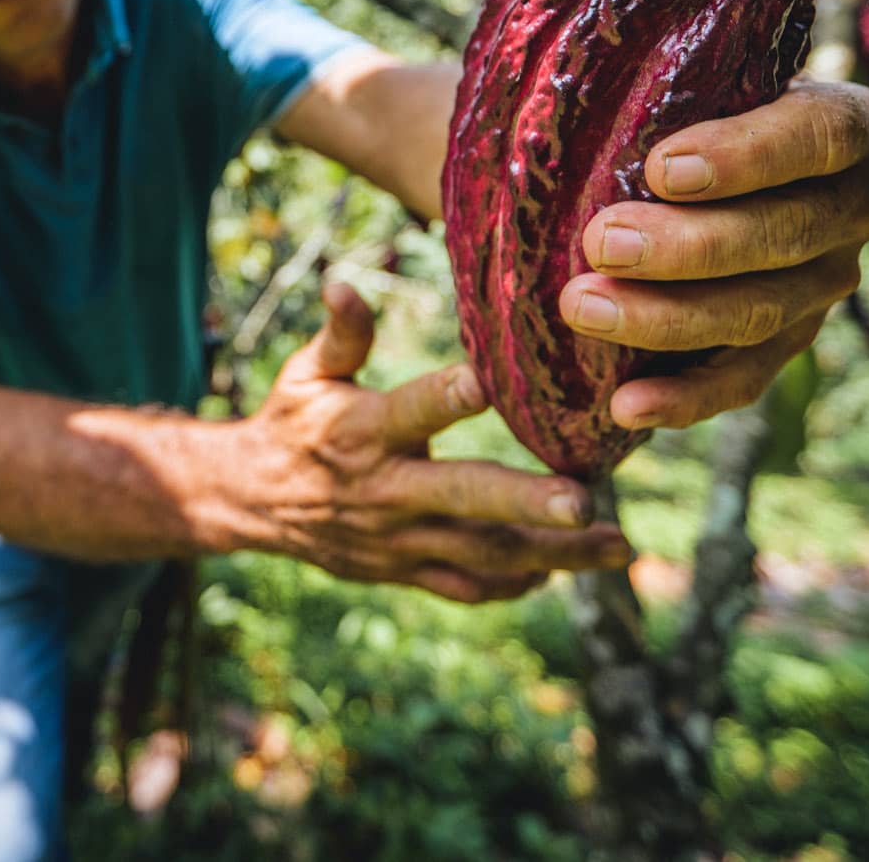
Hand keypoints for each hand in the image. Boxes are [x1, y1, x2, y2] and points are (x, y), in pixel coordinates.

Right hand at [241, 283, 631, 602]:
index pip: (412, 411)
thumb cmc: (294, 421)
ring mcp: (398, 539)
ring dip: (553, 553)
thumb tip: (344, 282)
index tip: (494, 382)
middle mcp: (385, 490)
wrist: (253, 502)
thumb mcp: (307, 372)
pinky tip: (568, 569)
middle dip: (524, 502)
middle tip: (584, 501)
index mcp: (362, 431)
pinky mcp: (404, 569)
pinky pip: (468, 586)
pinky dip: (517, 584)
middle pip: (462, 498)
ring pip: (482, 553)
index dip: (449, 397)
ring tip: (616, 546)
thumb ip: (341, 333)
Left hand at [560, 79, 868, 430]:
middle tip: (601, 241)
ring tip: (584, 306)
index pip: (818, 136)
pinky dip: (683, 398)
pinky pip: (743, 379)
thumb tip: (562, 58)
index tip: (661, 166)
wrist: (665, 160)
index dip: (748, 157)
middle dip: (689, 247)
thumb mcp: (681, 65)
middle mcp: (854, 208)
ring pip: (762, 311)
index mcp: (846, 124)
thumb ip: (657, 61)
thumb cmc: (671, 94)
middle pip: (787, 235)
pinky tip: (626, 408)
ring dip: (669, 318)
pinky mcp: (784, 342)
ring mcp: (823, 283)